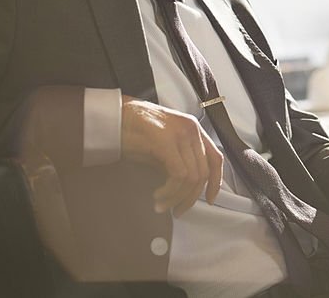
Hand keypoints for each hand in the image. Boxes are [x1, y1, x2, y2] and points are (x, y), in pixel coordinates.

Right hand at [120, 96, 223, 216]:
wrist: (112, 117)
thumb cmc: (132, 131)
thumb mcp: (162, 146)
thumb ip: (178, 161)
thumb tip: (185, 188)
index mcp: (193, 128)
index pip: (216, 158)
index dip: (216, 182)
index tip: (209, 198)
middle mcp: (191, 129)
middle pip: (204, 172)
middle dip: (190, 197)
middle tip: (177, 210)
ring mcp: (180, 134)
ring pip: (192, 177)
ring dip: (177, 197)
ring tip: (162, 205)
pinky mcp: (166, 141)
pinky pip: (179, 175)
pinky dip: (171, 191)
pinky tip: (158, 195)